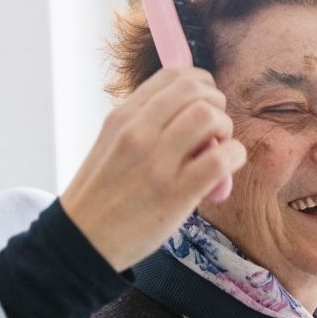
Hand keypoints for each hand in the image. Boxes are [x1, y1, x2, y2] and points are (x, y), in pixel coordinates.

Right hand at [60, 67, 246, 270]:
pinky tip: (225, 170)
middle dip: (217, 104)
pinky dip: (233, 157)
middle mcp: (138, 133)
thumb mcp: (112, 145)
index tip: (204, 103)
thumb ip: (147, 124)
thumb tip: (194, 113)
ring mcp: (156, 163)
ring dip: (226, 128)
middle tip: (214, 131)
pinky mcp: (175, 194)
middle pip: (195, 90)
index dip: (201, 84)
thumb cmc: (103, 194)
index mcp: (122, 117)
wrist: (83, 242)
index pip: (173, 75)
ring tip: (217, 149)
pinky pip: (221, 158)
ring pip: (209, 116)